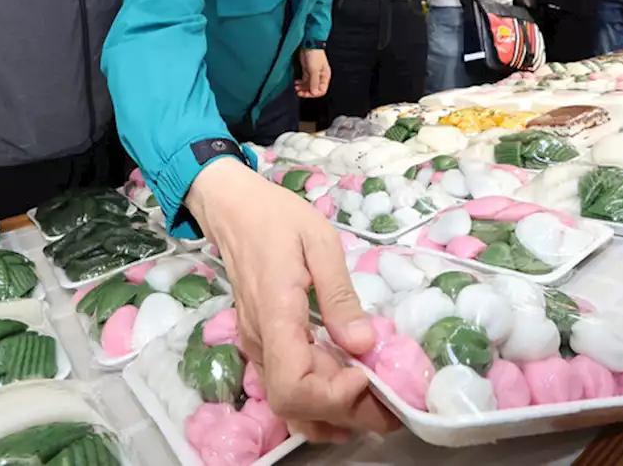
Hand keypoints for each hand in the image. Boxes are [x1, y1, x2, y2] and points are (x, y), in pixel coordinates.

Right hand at [186, 160, 398, 440]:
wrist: (233, 209)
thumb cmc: (277, 218)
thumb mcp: (319, 241)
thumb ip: (339, 295)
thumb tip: (363, 344)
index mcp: (275, 314)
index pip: (293, 385)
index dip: (332, 395)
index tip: (365, 374)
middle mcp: (261, 341)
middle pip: (294, 405)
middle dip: (345, 412)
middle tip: (389, 400)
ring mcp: (258, 346)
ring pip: (290, 404)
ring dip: (333, 412)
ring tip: (374, 398)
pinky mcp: (263, 345)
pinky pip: (288, 386)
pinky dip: (321, 397)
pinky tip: (350, 381)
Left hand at [296, 49, 330, 97]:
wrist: (309, 45)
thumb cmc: (315, 55)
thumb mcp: (314, 70)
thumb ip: (314, 82)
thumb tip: (314, 93)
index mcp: (325, 77)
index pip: (321, 90)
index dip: (314, 93)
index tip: (306, 93)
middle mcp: (320, 76)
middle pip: (314, 89)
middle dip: (306, 91)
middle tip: (299, 92)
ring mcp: (313, 74)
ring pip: (308, 85)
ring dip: (302, 87)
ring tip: (296, 87)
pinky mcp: (307, 70)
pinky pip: (304, 80)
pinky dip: (300, 83)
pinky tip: (296, 82)